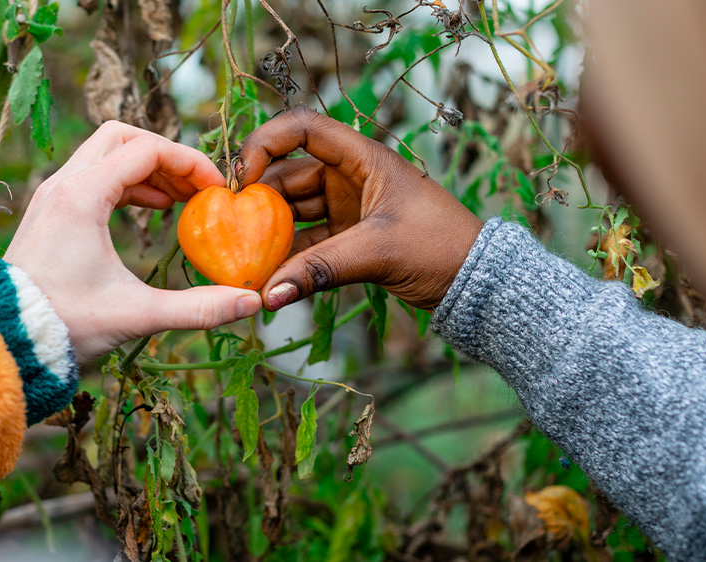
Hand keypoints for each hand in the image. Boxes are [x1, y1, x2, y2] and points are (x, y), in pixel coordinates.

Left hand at [4, 121, 261, 360]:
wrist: (2, 341)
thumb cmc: (64, 324)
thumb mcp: (138, 315)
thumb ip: (199, 307)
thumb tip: (252, 302)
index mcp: (83, 196)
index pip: (147, 149)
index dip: (190, 163)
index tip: (217, 191)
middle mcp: (63, 185)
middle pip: (122, 136)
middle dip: (166, 155)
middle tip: (196, 187)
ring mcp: (52, 196)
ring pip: (105, 153)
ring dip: (146, 168)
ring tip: (181, 200)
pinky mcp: (50, 212)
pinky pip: (93, 176)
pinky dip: (126, 183)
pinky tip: (151, 210)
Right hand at [238, 106, 483, 310]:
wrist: (476, 282)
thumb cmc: (441, 247)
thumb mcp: (379, 252)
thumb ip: (320, 270)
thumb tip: (268, 295)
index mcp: (362, 158)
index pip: (302, 129)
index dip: (265, 143)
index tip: (241, 178)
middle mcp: (349, 177)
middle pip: (288, 173)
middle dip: (258, 199)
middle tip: (229, 229)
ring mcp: (347, 207)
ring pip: (293, 210)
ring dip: (268, 232)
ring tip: (243, 258)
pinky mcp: (348, 238)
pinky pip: (306, 241)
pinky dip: (288, 258)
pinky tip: (268, 278)